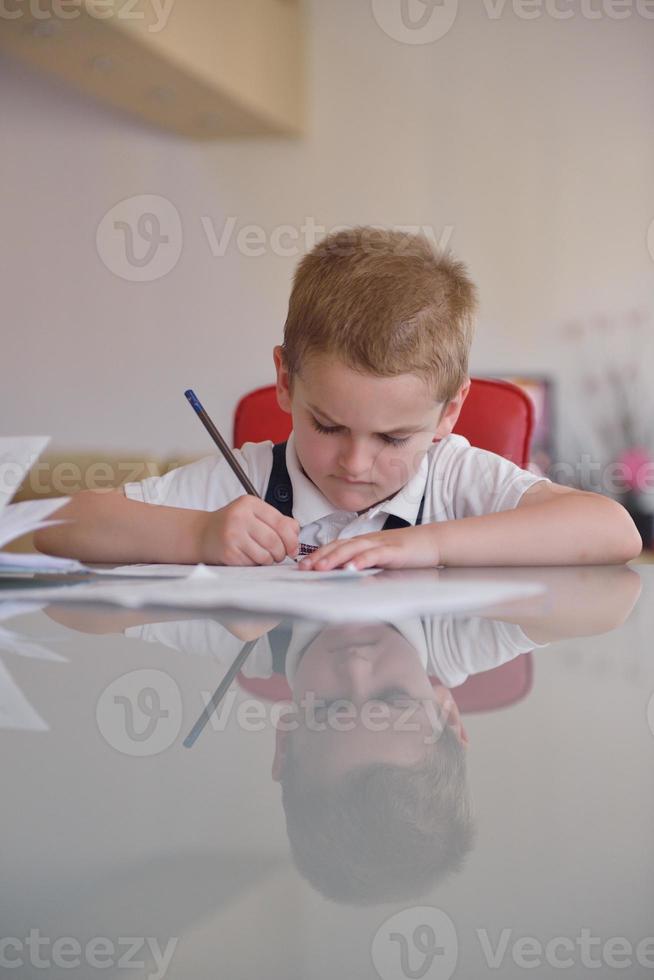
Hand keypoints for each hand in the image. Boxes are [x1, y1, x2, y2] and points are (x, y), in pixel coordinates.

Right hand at [199, 496, 299, 565]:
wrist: (203, 534)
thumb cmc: (234, 524)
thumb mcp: (254, 514)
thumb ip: (278, 521)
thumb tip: (296, 538)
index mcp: (250, 503)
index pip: (281, 523)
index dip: (292, 540)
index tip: (292, 548)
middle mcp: (240, 517)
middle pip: (274, 541)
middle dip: (281, 553)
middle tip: (279, 555)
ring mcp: (232, 535)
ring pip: (265, 555)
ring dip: (269, 560)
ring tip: (265, 557)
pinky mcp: (228, 552)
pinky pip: (253, 564)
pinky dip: (256, 564)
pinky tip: (250, 558)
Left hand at [298, 525, 440, 570]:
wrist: (433, 542)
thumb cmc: (407, 551)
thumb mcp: (380, 556)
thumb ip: (363, 562)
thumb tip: (343, 573)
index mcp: (364, 542)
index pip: (336, 546)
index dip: (319, 554)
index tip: (302, 565)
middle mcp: (369, 540)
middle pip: (340, 546)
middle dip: (320, 557)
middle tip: (304, 567)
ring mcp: (381, 544)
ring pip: (353, 549)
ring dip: (335, 558)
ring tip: (320, 568)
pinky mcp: (395, 551)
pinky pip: (376, 555)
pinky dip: (362, 561)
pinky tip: (352, 568)